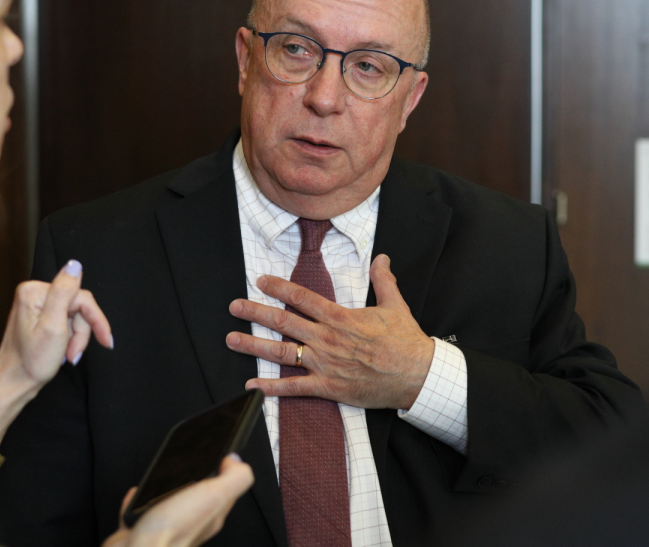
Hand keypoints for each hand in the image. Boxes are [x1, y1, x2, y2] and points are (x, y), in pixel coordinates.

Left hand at [0, 260, 112, 448]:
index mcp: (35, 292)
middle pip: (78, 306)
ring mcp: (36, 305)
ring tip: (67, 355)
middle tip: (74, 352)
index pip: (80, 296)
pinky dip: (70, 338)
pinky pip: (67, 321)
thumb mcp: (53, 327)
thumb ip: (64, 293)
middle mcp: (34, 294)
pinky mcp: (39, 316)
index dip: (95, 319)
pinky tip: (63, 351)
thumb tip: (75, 265)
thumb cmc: (31, 362)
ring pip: (75, 315)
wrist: (14, 384)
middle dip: (82, 332)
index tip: (106, 339)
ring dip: (76, 338)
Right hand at [103, 454, 253, 546]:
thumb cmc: (173, 532)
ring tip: (169, 475)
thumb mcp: (215, 495)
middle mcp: (192, 522)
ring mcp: (167, 526)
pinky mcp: (142, 530)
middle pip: (199, 497)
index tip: (222, 455)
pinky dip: (140, 500)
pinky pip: (142, 511)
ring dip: (168, 488)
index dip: (227, 471)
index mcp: (212, 513)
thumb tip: (237, 461)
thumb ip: (234, 478)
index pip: (227, 490)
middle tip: (197, 463)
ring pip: (171, 504)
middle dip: (198, 479)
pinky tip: (138, 493)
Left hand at [225, 254, 434, 409]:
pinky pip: (294, 389)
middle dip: (256, 313)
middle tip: (235, 306)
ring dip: (254, 346)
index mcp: (340, 318)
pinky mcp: (328, 388)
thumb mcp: (395, 305)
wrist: (417, 374)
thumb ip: (383, 280)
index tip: (261, 281)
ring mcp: (325, 365)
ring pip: (282, 353)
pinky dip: (271, 389)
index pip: (302, 298)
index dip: (279, 287)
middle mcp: (327, 339)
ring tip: (232, 339)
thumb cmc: (406, 341)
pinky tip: (252, 388)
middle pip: (284, 322)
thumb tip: (382, 258)